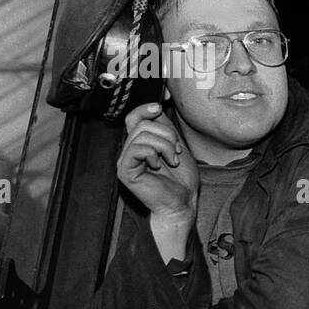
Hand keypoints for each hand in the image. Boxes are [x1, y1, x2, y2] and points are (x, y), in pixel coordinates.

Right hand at [117, 102, 198, 261]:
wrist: (183, 202)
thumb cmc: (181, 179)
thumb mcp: (176, 146)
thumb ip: (164, 127)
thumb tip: (155, 107)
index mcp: (140, 144)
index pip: (133, 118)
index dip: (144, 109)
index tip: (158, 108)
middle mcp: (129, 150)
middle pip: (141, 124)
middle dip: (167, 135)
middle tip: (177, 152)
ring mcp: (125, 161)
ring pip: (141, 135)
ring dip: (165, 146)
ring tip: (172, 160)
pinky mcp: (125, 171)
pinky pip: (137, 149)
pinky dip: (154, 154)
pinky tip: (159, 166)